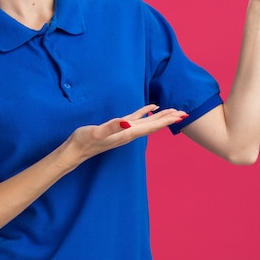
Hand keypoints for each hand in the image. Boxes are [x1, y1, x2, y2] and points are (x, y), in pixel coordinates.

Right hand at [61, 104, 186, 165]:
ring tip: (172, 111)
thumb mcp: (97, 132)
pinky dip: (145, 113)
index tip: (180, 115)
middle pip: (153, 125)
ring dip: (160, 117)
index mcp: (127, 133)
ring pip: (147, 122)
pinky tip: (150, 108)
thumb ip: (111, 127)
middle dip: (169, 119)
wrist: (75, 150)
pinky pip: (136, 118)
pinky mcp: (118, 127)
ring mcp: (124, 130)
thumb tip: (126, 122)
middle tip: (184, 112)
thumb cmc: (84, 141)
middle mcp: (129, 133)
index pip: (151, 126)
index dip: (166, 120)